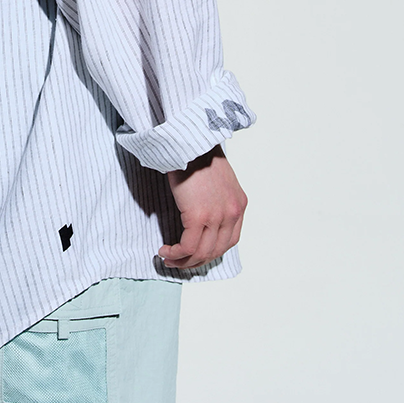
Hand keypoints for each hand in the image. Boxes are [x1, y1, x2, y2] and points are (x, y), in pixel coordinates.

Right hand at [157, 144, 246, 268]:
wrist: (189, 140)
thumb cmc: (197, 155)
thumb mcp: (217, 180)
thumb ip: (215, 199)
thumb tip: (200, 218)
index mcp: (238, 204)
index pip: (229, 241)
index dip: (211, 252)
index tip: (194, 254)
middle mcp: (232, 213)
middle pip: (216, 251)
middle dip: (195, 261)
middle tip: (178, 262)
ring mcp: (217, 216)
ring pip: (202, 252)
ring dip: (183, 261)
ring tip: (168, 258)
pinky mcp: (198, 216)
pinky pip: (187, 246)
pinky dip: (176, 253)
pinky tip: (165, 251)